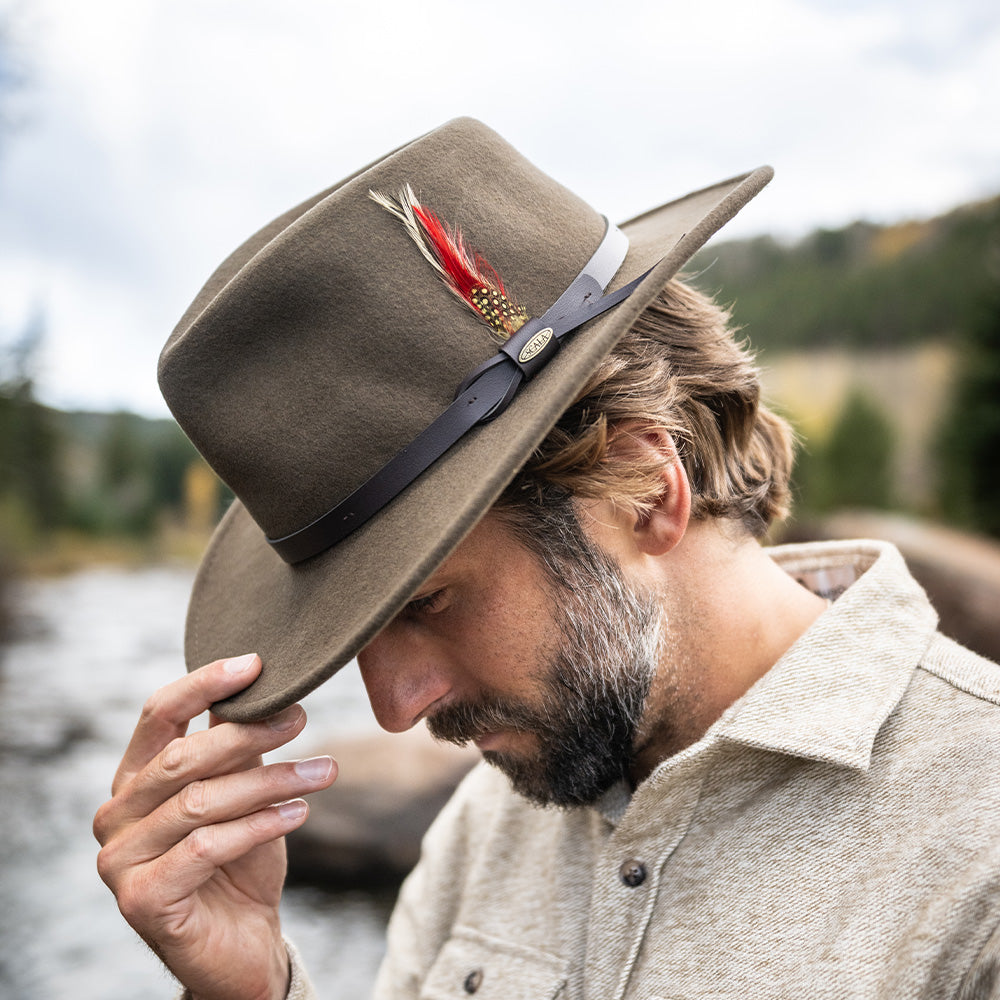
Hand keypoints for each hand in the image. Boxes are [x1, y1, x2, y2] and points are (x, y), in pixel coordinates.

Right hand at [94, 654, 336, 999]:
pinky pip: (207, 847)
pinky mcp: (141, 900)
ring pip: (202, 802)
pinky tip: (300, 812)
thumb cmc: (240, 859)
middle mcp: (116, 815)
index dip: (204, 683)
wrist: (242, 943)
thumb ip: (236, 742)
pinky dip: (260, 825)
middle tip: (301, 717)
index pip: (158, 714)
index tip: (256, 663)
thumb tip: (261, 679)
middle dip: (249, 733)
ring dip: (272, 780)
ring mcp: (121, 860)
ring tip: (324, 771)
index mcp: (133, 778)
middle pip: (183, 757)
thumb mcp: (240, 788)